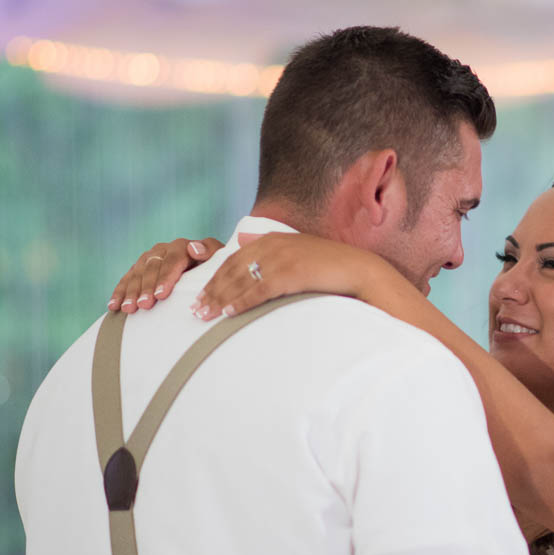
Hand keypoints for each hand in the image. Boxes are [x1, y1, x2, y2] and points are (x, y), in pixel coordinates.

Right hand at [108, 237, 222, 311]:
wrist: (203, 266)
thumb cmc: (213, 266)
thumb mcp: (218, 257)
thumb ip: (209, 250)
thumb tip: (193, 248)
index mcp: (181, 247)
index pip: (171, 260)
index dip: (165, 278)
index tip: (161, 295)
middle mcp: (162, 250)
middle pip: (151, 268)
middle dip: (146, 288)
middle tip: (143, 305)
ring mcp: (148, 259)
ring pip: (136, 274)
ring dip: (130, 292)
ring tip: (128, 309)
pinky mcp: (138, 269)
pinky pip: (126, 280)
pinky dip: (119, 293)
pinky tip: (113, 306)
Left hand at [190, 231, 392, 319]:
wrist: (358, 269)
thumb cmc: (329, 264)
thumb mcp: (296, 248)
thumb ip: (268, 244)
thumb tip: (242, 239)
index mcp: (272, 240)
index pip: (234, 259)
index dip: (215, 278)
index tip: (202, 294)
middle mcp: (272, 246)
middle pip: (232, 270)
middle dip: (211, 290)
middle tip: (195, 309)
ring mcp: (281, 259)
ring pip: (241, 281)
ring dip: (220, 299)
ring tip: (204, 315)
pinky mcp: (290, 274)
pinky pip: (259, 291)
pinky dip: (241, 302)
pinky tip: (229, 313)